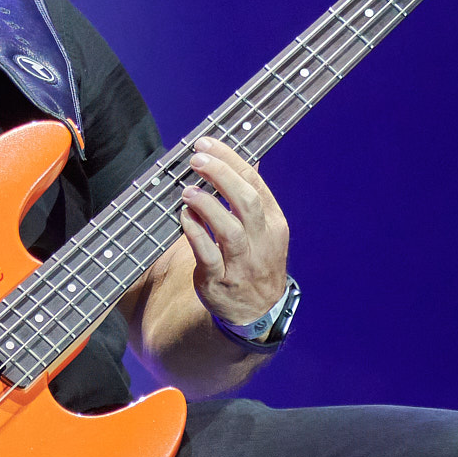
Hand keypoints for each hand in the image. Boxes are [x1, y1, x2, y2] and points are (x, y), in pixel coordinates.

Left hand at [177, 136, 289, 328]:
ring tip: (187, 191)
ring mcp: (242, 263)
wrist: (258, 312)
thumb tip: (245, 159)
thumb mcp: (264, 229)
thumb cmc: (255, 260)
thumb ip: (252, 197)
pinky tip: (184, 217)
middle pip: (246, 202)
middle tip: (196, 159)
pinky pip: (207, 255)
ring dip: (207, 206)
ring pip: (229, 230)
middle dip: (221, 176)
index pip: (255, 184)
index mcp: (273, 223)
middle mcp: (261, 242)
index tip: (208, 144)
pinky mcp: (220, 281)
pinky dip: (195, 234)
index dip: (231, 161)